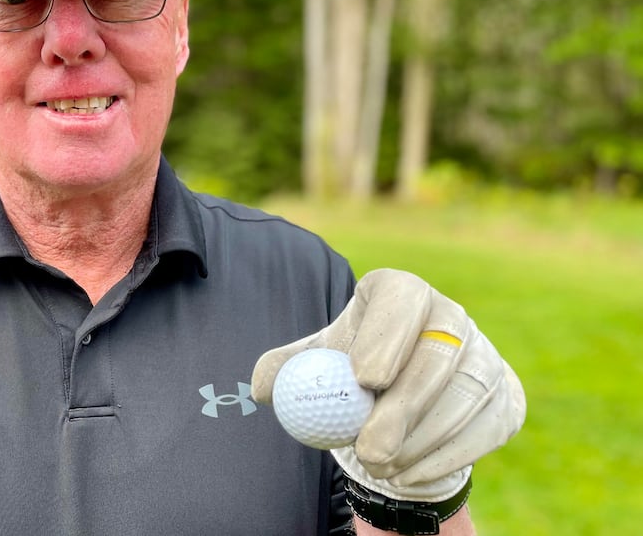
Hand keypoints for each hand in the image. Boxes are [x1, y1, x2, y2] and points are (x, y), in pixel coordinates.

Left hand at [251, 269, 525, 501]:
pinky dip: (442, 458)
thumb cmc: (348, 374)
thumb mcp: (313, 365)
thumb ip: (283, 371)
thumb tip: (262, 389)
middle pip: (436, 355)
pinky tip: (405, 474)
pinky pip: (481, 430)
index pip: (402, 301)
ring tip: (376, 465)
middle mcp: (448, 316)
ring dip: (418, 441)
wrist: (397, 405)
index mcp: (400, 292)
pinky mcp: (505, 397)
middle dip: (404, 405)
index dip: (387, 335)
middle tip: (369, 445)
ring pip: (461, 399)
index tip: (364, 378)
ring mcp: (484, 356)